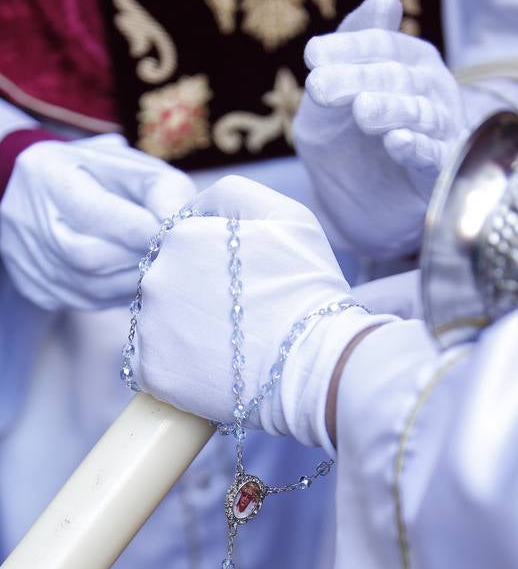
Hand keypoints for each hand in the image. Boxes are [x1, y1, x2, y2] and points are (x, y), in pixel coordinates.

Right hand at [0, 134, 194, 310]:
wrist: (45, 197)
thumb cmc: (100, 178)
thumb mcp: (130, 167)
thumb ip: (161, 189)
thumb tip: (183, 225)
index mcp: (47, 176)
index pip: (95, 213)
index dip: (140, 230)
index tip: (171, 234)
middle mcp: (27, 221)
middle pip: (90, 256)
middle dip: (138, 257)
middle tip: (168, 254)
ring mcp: (30, 261)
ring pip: (92, 287)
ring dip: (133, 279)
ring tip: (154, 265)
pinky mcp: (41, 289)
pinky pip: (89, 302)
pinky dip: (119, 293)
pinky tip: (132, 277)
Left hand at [132, 176, 393, 450]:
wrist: (317, 364)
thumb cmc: (308, 288)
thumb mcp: (284, 214)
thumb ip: (232, 195)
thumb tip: (193, 207)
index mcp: (179, 238)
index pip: (180, 247)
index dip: (213, 267)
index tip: (244, 286)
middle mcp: (155, 279)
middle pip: (166, 286)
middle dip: (193, 299)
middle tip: (238, 320)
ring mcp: (149, 329)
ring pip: (158, 327)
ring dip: (183, 334)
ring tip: (228, 348)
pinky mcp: (152, 374)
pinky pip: (154, 368)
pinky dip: (177, 370)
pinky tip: (211, 372)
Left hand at [293, 0, 465, 258]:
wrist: (354, 209)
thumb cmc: (345, 147)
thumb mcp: (329, 104)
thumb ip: (346, 57)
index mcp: (404, 62)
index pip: (380, 45)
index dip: (347, 48)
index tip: (312, 57)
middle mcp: (428, 89)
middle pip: (396, 76)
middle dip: (357, 78)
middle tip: (319, 86)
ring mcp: (438, 130)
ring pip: (418, 112)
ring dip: (390, 108)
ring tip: (361, 111)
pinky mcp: (441, 172)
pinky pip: (433, 155)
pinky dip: (416, 147)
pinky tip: (396, 141)